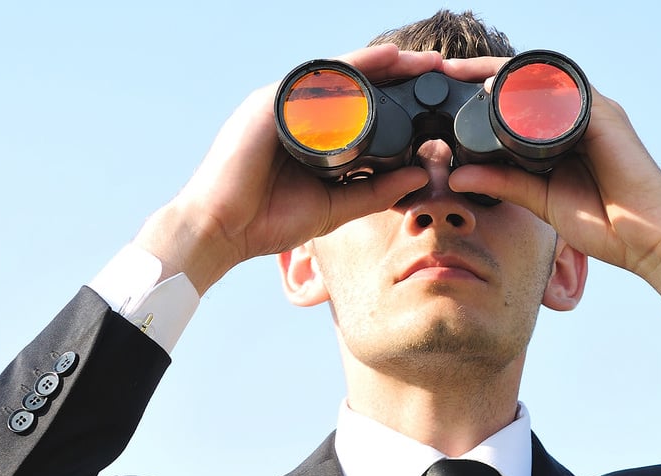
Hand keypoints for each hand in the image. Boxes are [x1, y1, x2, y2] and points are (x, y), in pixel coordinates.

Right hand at [132, 44, 442, 292]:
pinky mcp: (270, 103)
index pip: (360, 107)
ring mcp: (282, 103)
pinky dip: (353, 67)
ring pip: (341, 75)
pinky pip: (319, 79)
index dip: (397, 98)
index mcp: (311, 133)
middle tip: (437, 67)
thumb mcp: (338, 206)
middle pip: (355, 84)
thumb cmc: (268, 221)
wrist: (222, 231)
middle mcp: (297, 112)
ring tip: (419, 60)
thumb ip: (376, 191)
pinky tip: (383, 61)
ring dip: (382, 64)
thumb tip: (421, 175)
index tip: (433, 95)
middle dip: (397, 73)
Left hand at [441, 56, 660, 327]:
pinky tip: (503, 87)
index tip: (445, 91)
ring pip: (541, 79)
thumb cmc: (604, 223)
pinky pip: (565, 90)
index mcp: (560, 135)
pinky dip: (534, 86)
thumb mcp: (537, 200)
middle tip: (446, 70)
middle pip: (524, 84)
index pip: (515, 104)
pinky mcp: (606, 116)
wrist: (647, 239)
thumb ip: (501, 184)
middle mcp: (575, 117)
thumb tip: (457, 176)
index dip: (481, 93)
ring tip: (463, 72)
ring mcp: (593, 112)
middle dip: (484, 74)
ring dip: (501, 73)